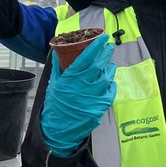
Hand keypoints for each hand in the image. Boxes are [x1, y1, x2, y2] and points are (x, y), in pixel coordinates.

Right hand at [40, 32, 115, 156]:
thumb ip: (58, 67)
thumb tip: (58, 53)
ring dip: (110, 68)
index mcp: (71, 78)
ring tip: (109, 64)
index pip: (87, 57)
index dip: (96, 45)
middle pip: (99, 64)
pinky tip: (108, 81)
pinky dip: (111, 84)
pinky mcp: (101, 106)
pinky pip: (111, 90)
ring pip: (107, 76)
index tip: (102, 37)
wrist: (60, 129)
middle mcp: (84, 85)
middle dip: (106, 53)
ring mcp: (94, 96)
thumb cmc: (56, 104)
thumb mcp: (54, 84)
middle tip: (109, 47)